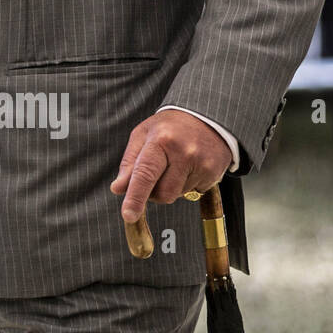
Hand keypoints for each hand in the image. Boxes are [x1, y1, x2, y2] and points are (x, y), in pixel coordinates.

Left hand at [110, 110, 231, 222]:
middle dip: (153, 192)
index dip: (135, 197)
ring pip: (177, 195)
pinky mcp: (214, 173)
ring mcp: (202, 164)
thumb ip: (129, 163)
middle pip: (162, 193)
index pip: (145, 174)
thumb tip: (118, 188)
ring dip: (170, 187)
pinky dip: (186, 185)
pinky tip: (189, 167)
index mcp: (161, 140)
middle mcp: (184, 152)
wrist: (206, 117)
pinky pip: (193, 192)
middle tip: (156, 173)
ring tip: (175, 164)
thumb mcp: (143, 135)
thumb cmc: (169, 127)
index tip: (128, 215)